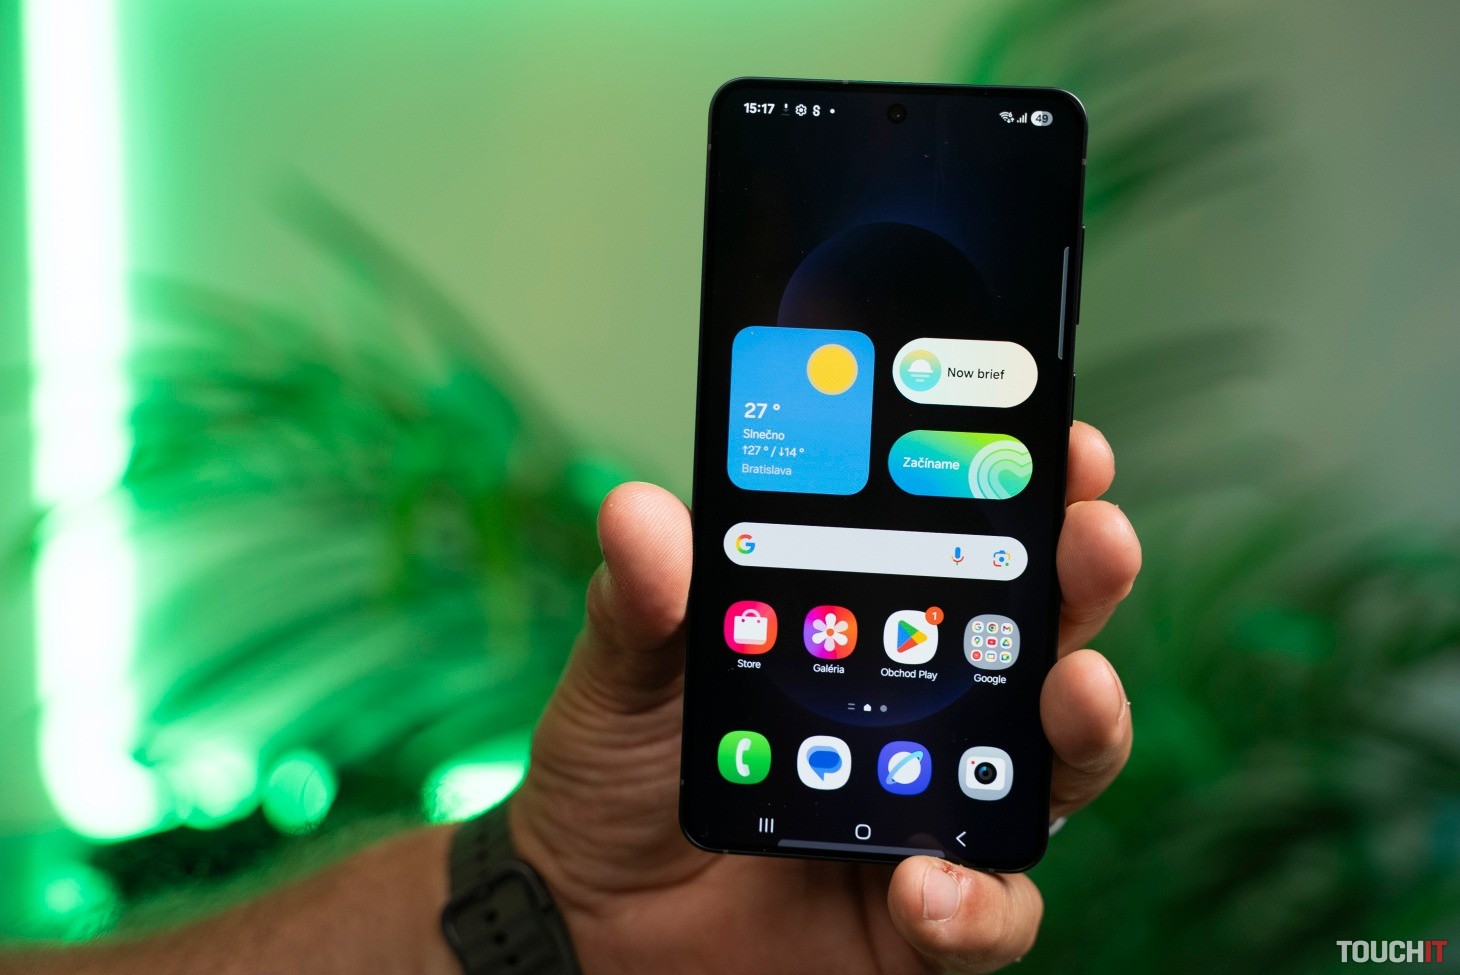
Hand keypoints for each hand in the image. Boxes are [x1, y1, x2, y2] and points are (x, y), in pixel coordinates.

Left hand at [509, 421, 1139, 973]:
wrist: (591, 915)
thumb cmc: (621, 774)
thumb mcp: (628, 674)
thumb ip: (643, 602)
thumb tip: (638, 511)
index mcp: (865, 630)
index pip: (964, 548)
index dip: (1022, 493)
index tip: (1061, 443)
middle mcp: (924, 712)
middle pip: (1037, 637)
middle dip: (1083, 578)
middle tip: (1093, 536)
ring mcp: (937, 813)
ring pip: (1056, 767)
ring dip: (1085, 724)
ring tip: (1074, 688)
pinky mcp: (924, 919)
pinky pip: (988, 916)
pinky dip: (976, 904)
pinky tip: (927, 886)